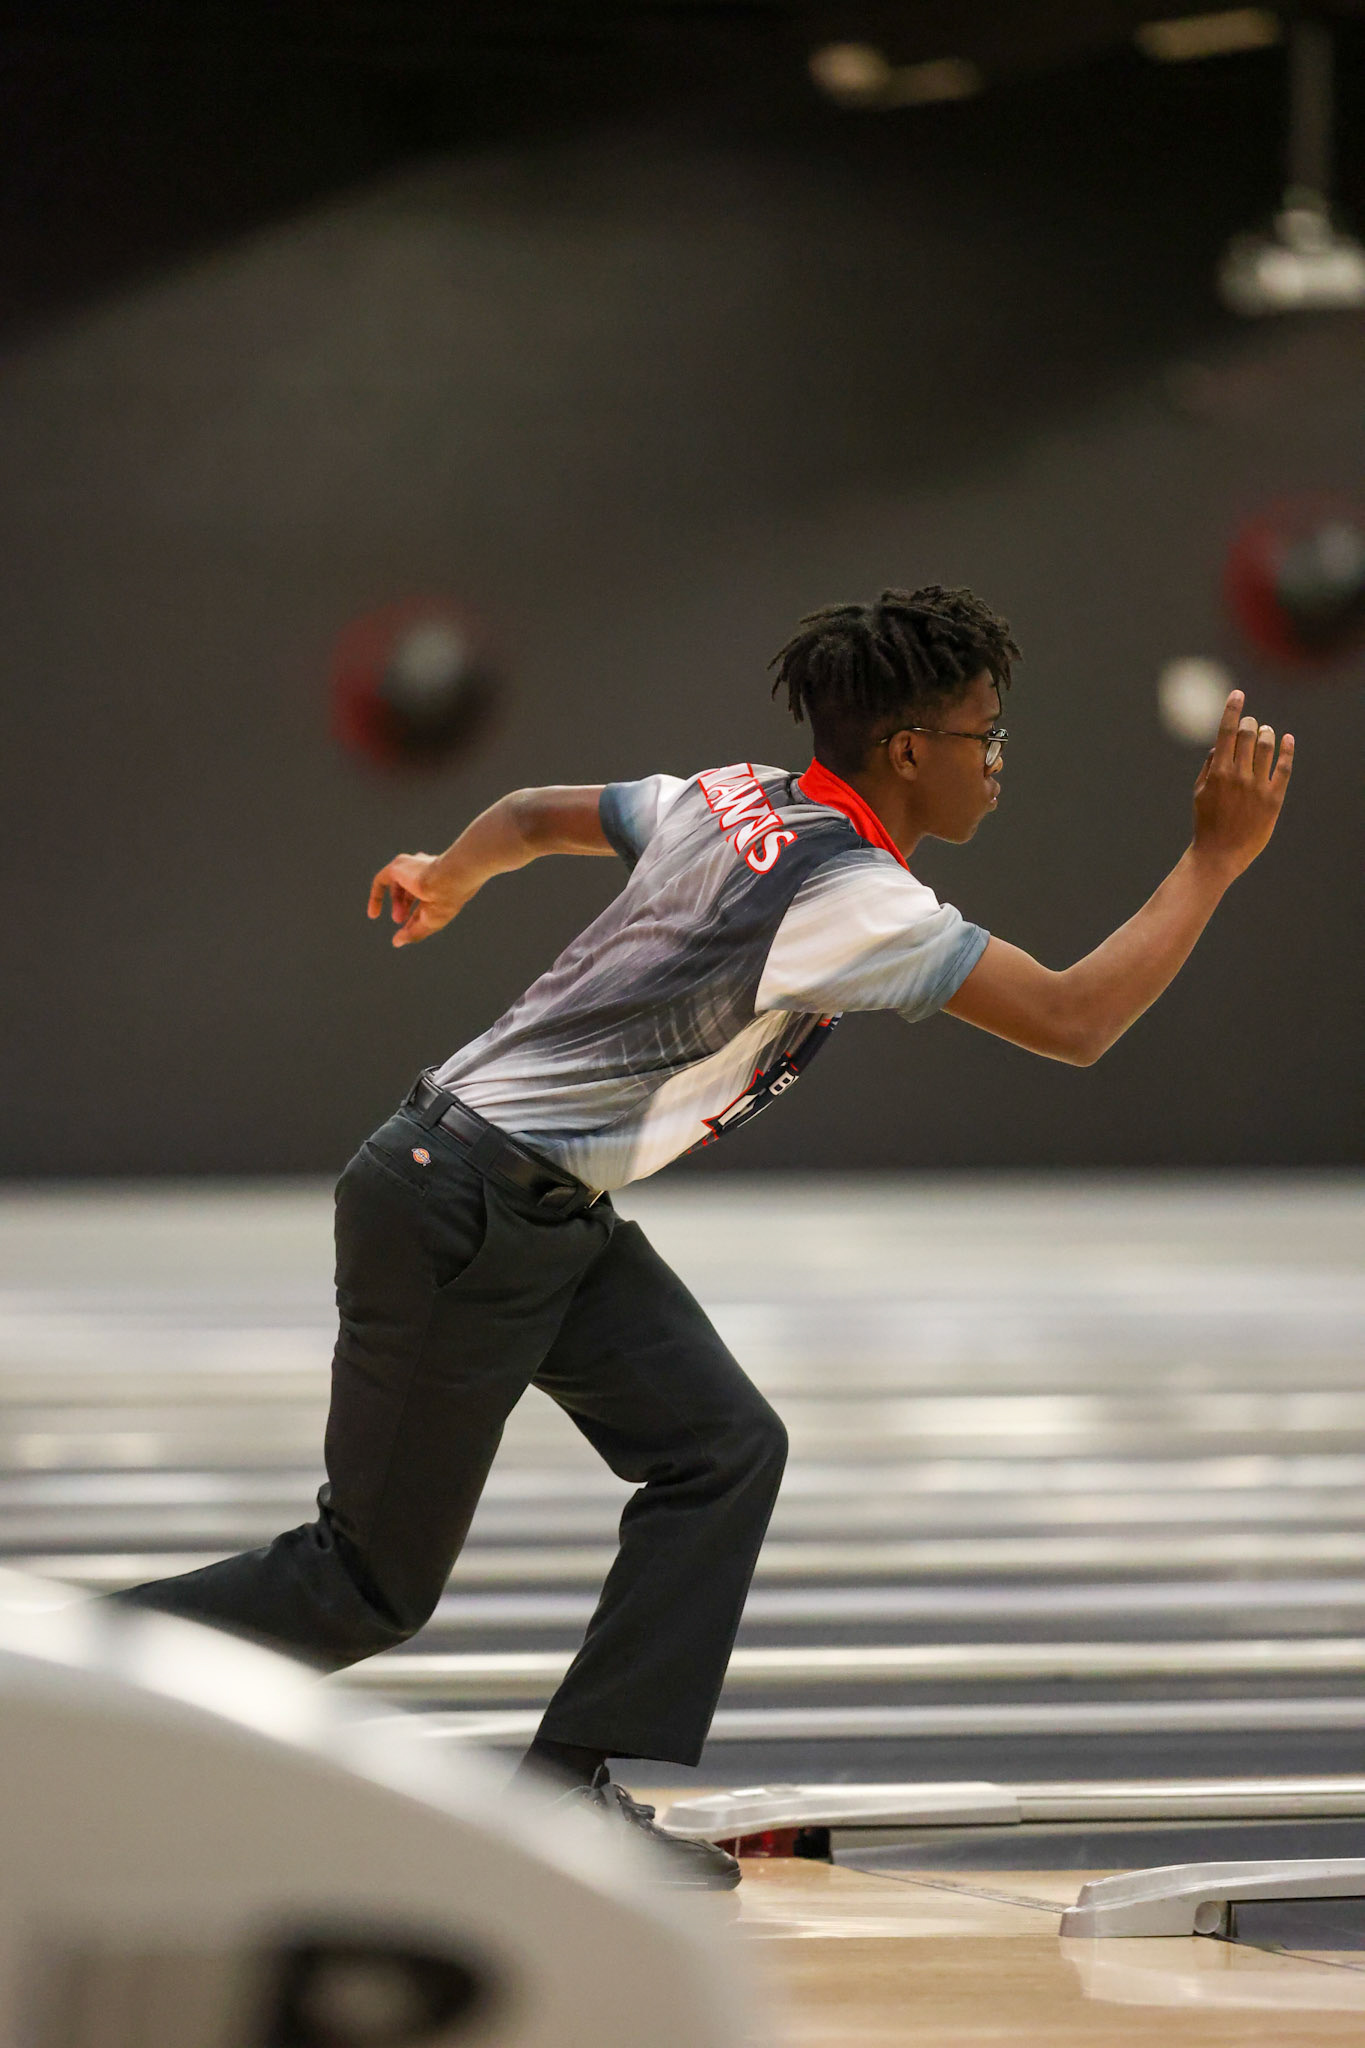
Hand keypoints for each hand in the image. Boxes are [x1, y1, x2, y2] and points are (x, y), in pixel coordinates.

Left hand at [366, 853, 471, 946]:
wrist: (447, 880)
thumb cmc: (445, 901)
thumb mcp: (429, 923)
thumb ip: (412, 933)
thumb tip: (397, 942)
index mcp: (439, 881)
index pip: (422, 896)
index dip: (414, 914)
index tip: (409, 928)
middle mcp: (427, 870)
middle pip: (410, 889)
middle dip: (404, 907)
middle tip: (400, 921)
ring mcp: (412, 866)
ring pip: (398, 884)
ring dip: (397, 903)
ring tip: (398, 919)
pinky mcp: (398, 866)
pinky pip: (381, 880)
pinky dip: (376, 897)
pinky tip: (374, 913)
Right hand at [1191, 690, 1293, 880]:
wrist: (1219, 854)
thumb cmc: (1207, 822)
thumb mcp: (1200, 792)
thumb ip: (1210, 765)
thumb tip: (1221, 743)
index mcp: (1218, 772)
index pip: (1225, 732)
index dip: (1232, 709)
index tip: (1237, 694)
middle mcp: (1238, 776)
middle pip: (1248, 735)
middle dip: (1249, 723)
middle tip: (1250, 723)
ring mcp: (1257, 787)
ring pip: (1267, 746)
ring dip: (1266, 733)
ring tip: (1265, 732)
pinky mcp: (1273, 799)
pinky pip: (1284, 767)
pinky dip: (1287, 749)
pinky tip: (1287, 738)